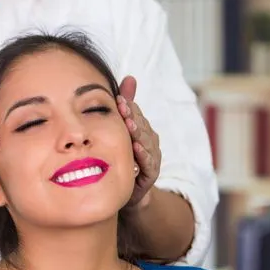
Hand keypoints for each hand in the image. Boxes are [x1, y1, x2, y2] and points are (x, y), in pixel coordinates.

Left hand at [118, 76, 160, 207]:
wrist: (126, 192)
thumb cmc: (123, 159)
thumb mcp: (122, 131)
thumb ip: (127, 106)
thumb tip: (130, 77)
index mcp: (142, 130)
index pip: (136, 114)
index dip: (128, 106)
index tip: (118, 98)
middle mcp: (150, 142)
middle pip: (142, 126)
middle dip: (133, 116)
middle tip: (122, 107)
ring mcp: (151, 158)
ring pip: (146, 142)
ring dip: (139, 133)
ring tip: (129, 124)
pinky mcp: (151, 174)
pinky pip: (149, 162)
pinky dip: (143, 155)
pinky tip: (136, 148)